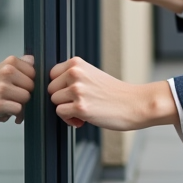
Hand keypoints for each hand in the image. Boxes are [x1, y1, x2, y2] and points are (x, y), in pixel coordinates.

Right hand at [0, 54, 35, 122]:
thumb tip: (33, 60)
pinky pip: (18, 109)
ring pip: (26, 98)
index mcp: (10, 62)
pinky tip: (5, 111)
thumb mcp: (2, 68)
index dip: (28, 82)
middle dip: (25, 94)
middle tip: (14, 97)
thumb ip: (20, 63)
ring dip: (19, 104)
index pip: (34, 73)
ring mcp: (2, 88)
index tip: (20, 86)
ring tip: (9, 104)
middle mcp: (6, 72)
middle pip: (31, 86)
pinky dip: (13, 113)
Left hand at [47, 57, 176, 131]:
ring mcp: (77, 90)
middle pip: (50, 89)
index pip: (51, 74)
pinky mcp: (80, 107)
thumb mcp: (92, 75)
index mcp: (77, 63)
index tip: (71, 92)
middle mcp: (75, 74)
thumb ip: (73, 77)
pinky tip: (83, 118)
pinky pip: (60, 113)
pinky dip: (69, 119)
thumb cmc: (114, 92)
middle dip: (62, 98)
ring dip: (66, 109)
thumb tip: (49, 89)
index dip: (60, 86)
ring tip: (83, 110)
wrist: (134, 103)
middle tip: (79, 102)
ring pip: (54, 102)